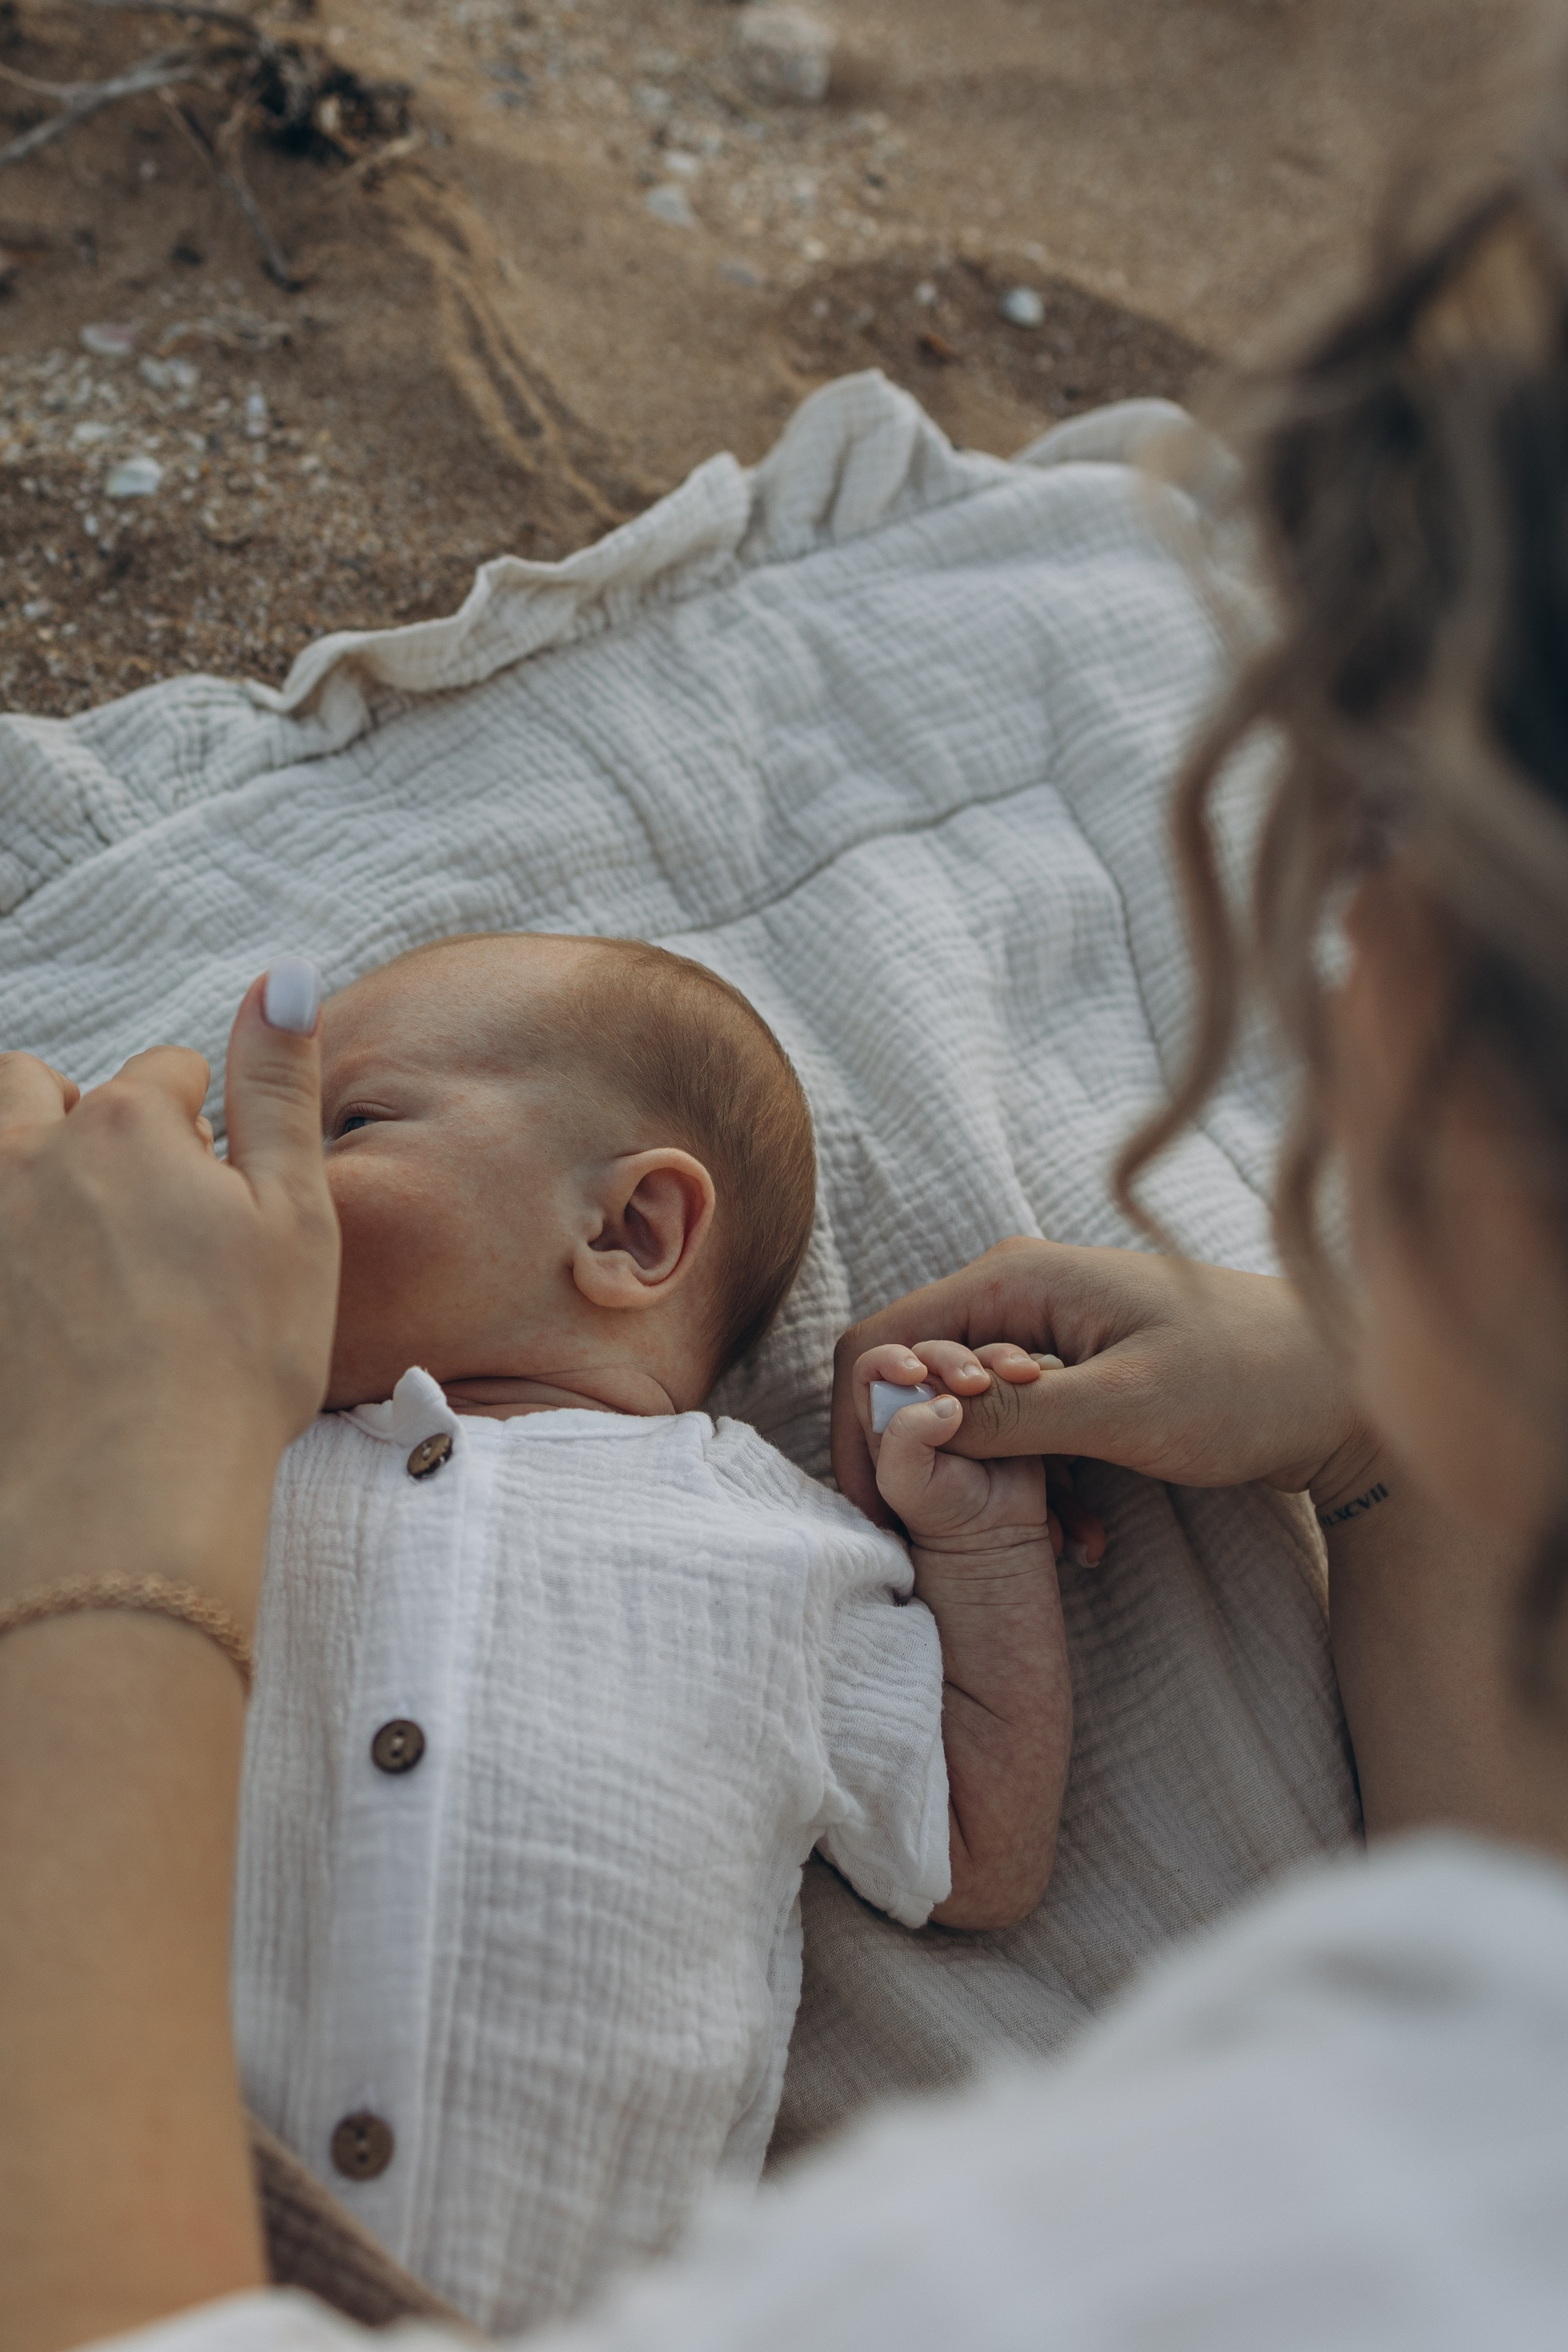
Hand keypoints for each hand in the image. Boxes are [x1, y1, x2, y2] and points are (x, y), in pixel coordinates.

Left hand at [0, 968, 339, 1621]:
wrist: (123, 1494)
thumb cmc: (232, 1361)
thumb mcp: (293, 1215)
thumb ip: (279, 1088)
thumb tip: (287, 977)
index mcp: (126, 1126)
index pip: (167, 1073)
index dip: (204, 1123)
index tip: (220, 1186)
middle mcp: (30, 1155)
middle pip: (37, 1087)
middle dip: (83, 1117)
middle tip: (135, 1197)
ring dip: (25, 1166)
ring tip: (76, 1239)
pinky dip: (11, 1253)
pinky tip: (45, 1306)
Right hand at [833, 1239, 1375, 1527]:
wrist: (1351, 1388)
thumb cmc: (1250, 1384)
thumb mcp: (1124, 1409)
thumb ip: (1011, 1419)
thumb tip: (907, 1423)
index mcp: (1014, 1277)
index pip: (881, 1343)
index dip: (861, 1427)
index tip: (880, 1508)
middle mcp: (1019, 1289)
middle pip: (911, 1376)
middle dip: (918, 1461)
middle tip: (943, 1539)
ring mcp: (1048, 1329)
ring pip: (962, 1410)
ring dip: (983, 1483)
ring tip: (1045, 1544)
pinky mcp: (1077, 1370)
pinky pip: (1015, 1427)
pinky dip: (1030, 1482)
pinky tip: (1078, 1536)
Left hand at [852, 1341, 1059, 1556]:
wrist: (997, 1534)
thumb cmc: (940, 1511)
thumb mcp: (903, 1483)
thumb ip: (905, 1439)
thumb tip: (946, 1403)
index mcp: (889, 1412)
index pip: (875, 1367)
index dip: (890, 1359)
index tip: (916, 1373)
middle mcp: (928, 1397)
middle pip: (931, 1351)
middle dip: (952, 1357)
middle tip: (974, 1382)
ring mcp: (971, 1396)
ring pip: (977, 1353)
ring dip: (997, 1356)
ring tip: (1019, 1375)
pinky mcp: (1010, 1399)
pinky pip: (1017, 1366)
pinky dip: (1029, 1362)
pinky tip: (1036, 1374)